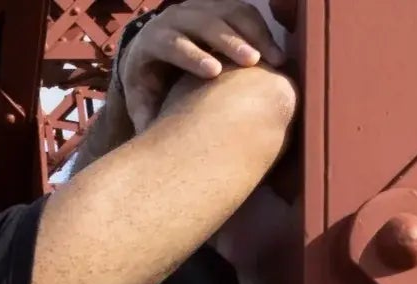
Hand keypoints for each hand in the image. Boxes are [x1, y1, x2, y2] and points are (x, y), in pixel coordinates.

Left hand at [116, 0, 286, 133]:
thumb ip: (145, 116)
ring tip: (275, 60)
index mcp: (152, 40)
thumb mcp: (141, 100)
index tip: (215, 73)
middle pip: (205, 23)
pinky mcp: (219, 7)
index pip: (173, 43)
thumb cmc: (148, 85)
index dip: (193, 56)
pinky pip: (244, 12)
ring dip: (255, 34)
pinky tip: (275, 53)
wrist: (154, 56)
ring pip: (230, 12)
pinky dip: (261, 30)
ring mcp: (200, 8)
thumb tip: (149, 138)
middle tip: (254, 62)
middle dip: (231, 41)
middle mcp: (175, 17)